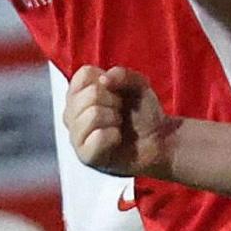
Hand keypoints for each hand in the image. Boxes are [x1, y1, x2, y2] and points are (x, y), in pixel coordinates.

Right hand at [64, 64, 176, 178]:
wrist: (157, 139)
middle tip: (120, 112)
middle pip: (90, 94)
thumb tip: (104, 79)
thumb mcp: (138, 85)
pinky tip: (117, 139)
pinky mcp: (85, 155)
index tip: (116, 92)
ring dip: (115, 119)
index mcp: (80, 93)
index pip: (83, 75)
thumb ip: (123, 75)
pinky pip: (97, 137)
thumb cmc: (142, 112)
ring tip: (118, 125)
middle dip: (114, 101)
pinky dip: (114, 136)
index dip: (106, 81)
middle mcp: (72, 114)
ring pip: (93, 115)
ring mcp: (76, 136)